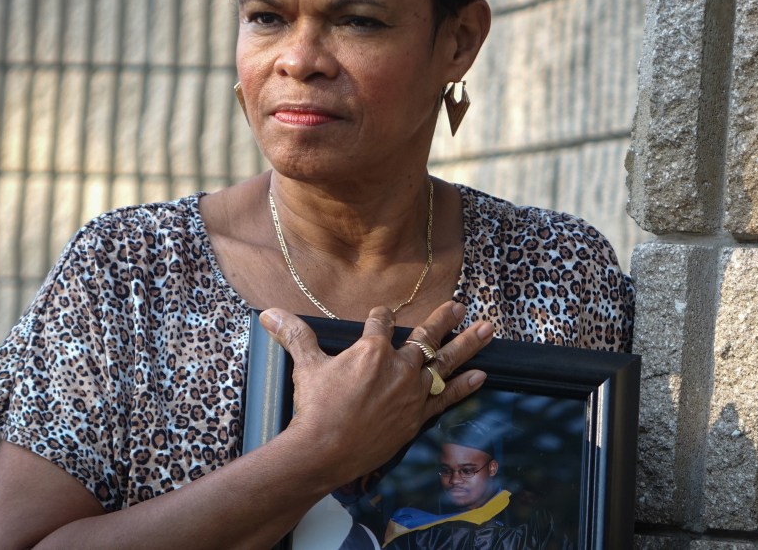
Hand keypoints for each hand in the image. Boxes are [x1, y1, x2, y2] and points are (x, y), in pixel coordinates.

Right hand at [258, 302, 493, 483]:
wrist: (324, 451)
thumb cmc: (315, 408)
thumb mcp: (306, 366)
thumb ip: (295, 336)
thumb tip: (268, 314)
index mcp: (372, 349)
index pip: (383, 322)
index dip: (381, 317)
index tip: (382, 316)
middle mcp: (399, 367)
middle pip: (427, 336)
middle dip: (443, 319)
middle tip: (459, 306)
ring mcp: (412, 392)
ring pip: (446, 362)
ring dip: (468, 344)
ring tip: (488, 329)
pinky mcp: (417, 416)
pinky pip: (447, 397)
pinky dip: (465, 386)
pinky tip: (482, 375)